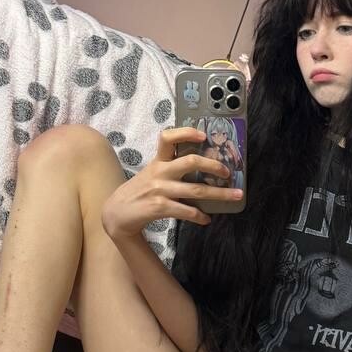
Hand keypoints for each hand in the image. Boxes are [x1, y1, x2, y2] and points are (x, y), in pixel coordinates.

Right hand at [100, 127, 238, 238]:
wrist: (116, 213)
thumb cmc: (139, 192)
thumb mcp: (151, 174)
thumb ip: (170, 168)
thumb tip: (202, 167)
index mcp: (158, 161)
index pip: (168, 138)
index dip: (186, 133)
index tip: (203, 135)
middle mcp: (160, 172)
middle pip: (191, 162)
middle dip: (214, 166)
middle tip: (228, 172)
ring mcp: (160, 190)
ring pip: (196, 190)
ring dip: (219, 194)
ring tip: (235, 196)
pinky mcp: (159, 207)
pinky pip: (186, 211)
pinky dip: (200, 216)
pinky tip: (206, 219)